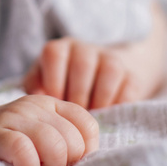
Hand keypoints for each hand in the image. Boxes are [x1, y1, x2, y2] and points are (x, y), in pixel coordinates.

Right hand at [0, 95, 98, 165]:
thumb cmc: (12, 143)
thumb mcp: (41, 133)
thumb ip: (65, 140)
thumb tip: (90, 163)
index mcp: (51, 104)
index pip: (87, 125)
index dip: (84, 152)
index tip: (67, 164)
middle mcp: (34, 105)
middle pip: (73, 141)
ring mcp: (14, 116)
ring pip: (54, 145)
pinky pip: (25, 151)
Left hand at [23, 37, 141, 109]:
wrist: (103, 80)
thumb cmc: (64, 87)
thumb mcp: (44, 83)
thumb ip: (34, 87)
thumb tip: (36, 97)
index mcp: (60, 49)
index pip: (54, 54)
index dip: (54, 81)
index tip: (56, 102)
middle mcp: (84, 48)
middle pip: (82, 66)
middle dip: (78, 97)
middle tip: (74, 117)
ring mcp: (110, 58)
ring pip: (108, 73)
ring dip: (99, 101)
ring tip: (91, 117)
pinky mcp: (132, 75)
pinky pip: (128, 88)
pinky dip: (118, 105)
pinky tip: (108, 114)